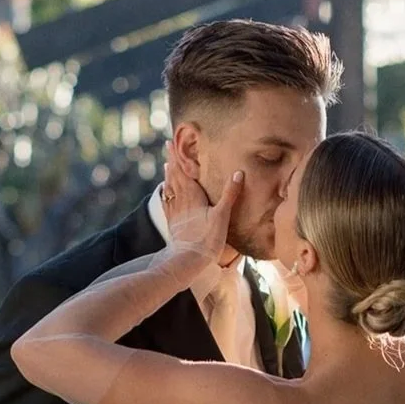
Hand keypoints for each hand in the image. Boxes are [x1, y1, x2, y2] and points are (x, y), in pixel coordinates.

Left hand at [163, 148, 242, 263]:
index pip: (182, 170)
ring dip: (168, 176)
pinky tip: (165, 192)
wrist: (188, 261)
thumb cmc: (206, 239)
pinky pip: (167, 203)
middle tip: (168, 148)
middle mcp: (180, 200)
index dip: (176, 156)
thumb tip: (239, 172)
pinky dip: (166, 193)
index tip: (171, 142)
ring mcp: (175, 211)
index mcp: (191, 195)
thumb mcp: (222, 216)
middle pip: (174, 176)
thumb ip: (230, 193)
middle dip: (172, 161)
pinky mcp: (173, 223)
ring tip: (166, 166)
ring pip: (169, 188)